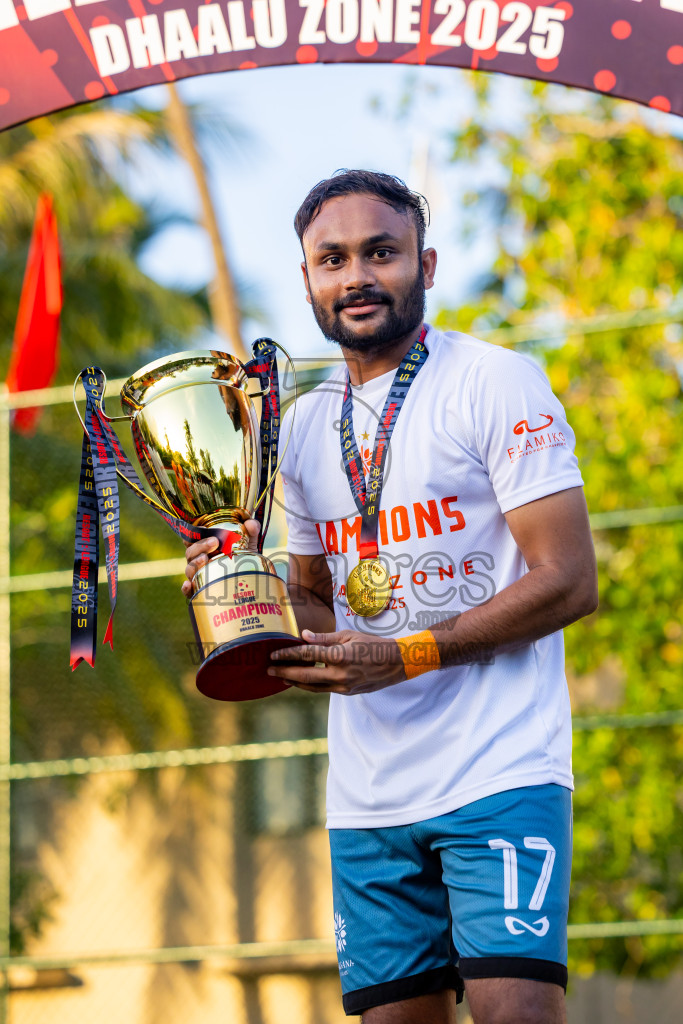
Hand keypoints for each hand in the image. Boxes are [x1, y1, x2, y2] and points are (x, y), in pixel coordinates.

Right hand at [181, 519, 259, 596]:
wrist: (250, 579)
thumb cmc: (243, 556)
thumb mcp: (248, 541)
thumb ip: (251, 529)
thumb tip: (251, 525)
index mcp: (205, 547)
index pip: (191, 539)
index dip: (193, 533)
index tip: (204, 528)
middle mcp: (198, 560)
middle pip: (190, 552)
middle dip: (200, 546)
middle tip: (215, 542)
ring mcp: (198, 576)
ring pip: (189, 569)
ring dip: (194, 563)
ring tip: (205, 559)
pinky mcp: (201, 591)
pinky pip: (189, 591)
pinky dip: (186, 588)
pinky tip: (189, 585)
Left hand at [267, 629, 405, 694]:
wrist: (396, 664)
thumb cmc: (373, 644)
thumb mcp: (349, 635)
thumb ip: (325, 638)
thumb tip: (304, 636)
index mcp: (339, 655)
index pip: (307, 655)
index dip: (288, 654)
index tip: (274, 654)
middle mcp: (340, 673)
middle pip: (304, 674)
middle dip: (284, 672)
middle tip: (269, 670)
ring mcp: (343, 686)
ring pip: (312, 687)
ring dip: (295, 682)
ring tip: (281, 677)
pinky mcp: (347, 693)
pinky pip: (323, 690)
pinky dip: (310, 685)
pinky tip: (301, 681)